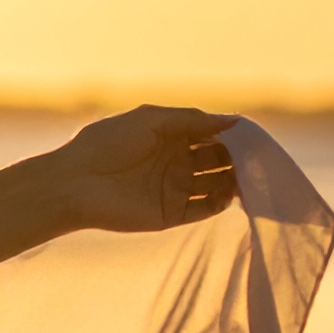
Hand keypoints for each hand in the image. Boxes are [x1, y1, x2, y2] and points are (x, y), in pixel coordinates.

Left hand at [51, 105, 238, 233]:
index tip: (254, 134)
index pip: (212, 134)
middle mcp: (176, 162)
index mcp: (170, 136)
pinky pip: (205, 208)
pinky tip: (229, 194)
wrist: (75, 182)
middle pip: (220, 159)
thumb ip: (192, 119)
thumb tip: (234, 120)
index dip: (233, 134)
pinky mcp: (171, 213)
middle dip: (240, 157)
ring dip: (236, 180)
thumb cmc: (106, 143)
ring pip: (217, 184)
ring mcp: (175, 188)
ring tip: (250, 176)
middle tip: (259, 158)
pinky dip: (221, 202)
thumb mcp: (150, 119)